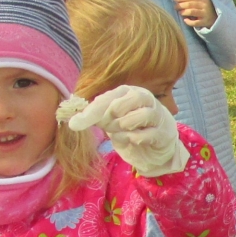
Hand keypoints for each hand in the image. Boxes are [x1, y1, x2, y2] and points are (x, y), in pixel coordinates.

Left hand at [67, 85, 188, 176]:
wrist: (155, 145)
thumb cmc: (130, 127)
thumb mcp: (109, 120)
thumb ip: (94, 117)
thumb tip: (72, 121)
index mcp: (127, 91)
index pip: (106, 99)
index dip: (90, 112)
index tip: (74, 125)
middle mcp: (143, 98)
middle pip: (120, 105)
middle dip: (109, 121)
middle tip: (108, 128)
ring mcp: (156, 114)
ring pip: (136, 117)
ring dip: (122, 129)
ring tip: (120, 133)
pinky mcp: (163, 132)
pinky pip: (145, 134)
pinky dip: (133, 139)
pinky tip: (130, 140)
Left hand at [176, 0, 217, 29]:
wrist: (217, 17)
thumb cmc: (206, 8)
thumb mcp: (202, 1)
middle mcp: (205, 5)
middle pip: (190, 4)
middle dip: (181, 5)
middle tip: (175, 7)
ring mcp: (205, 14)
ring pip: (192, 12)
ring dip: (184, 12)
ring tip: (180, 13)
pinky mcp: (205, 22)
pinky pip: (195, 22)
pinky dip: (189, 22)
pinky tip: (185, 20)